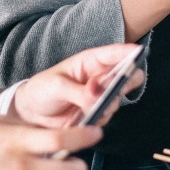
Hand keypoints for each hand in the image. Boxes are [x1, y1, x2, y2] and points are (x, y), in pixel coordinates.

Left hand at [12, 43, 145, 128]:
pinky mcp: (96, 114)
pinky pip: (106, 116)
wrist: (31, 114)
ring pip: (118, 99)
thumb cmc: (42, 90)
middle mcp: (99, 78)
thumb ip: (78, 91)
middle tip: (116, 86)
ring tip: (87, 106)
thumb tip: (97, 96)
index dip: (128, 52)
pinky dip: (98, 117)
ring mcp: (99, 97)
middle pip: (127, 75)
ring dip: (107, 103)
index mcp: (90, 62)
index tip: (139, 52)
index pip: (114, 53)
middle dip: (127, 80)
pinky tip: (81, 117)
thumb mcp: (56, 86)